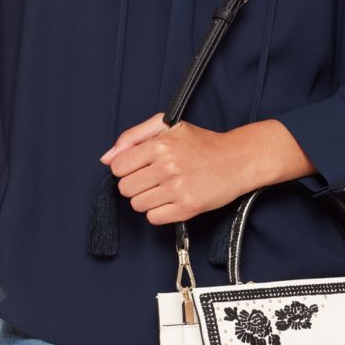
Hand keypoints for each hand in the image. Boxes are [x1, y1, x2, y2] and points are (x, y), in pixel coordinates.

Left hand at [99, 112, 318, 226]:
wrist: (237, 160)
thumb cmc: (202, 143)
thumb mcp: (169, 126)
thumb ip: (133, 136)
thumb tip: (107, 158)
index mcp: (160, 144)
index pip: (118, 167)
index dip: (127, 168)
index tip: (141, 166)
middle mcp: (167, 166)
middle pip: (125, 188)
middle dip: (137, 184)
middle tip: (155, 177)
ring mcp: (177, 189)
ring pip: (137, 205)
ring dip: (148, 199)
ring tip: (166, 188)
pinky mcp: (187, 208)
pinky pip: (154, 218)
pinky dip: (160, 212)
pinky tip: (173, 199)